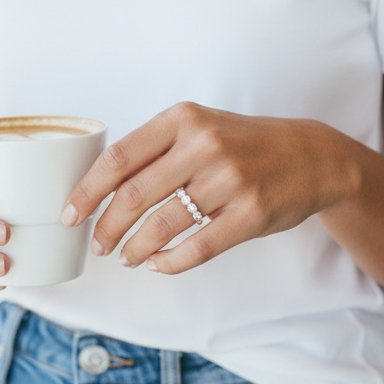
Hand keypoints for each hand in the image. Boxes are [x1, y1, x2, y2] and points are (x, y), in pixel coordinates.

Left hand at [61, 102, 357, 274]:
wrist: (312, 156)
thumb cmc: (244, 144)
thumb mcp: (201, 128)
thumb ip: (157, 149)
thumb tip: (99, 186)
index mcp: (184, 119)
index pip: (119, 157)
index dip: (88, 190)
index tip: (70, 213)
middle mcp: (205, 145)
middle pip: (134, 195)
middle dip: (107, 227)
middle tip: (98, 244)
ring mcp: (230, 179)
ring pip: (163, 225)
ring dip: (135, 248)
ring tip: (126, 257)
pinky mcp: (251, 213)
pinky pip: (197, 248)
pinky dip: (169, 262)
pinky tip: (158, 264)